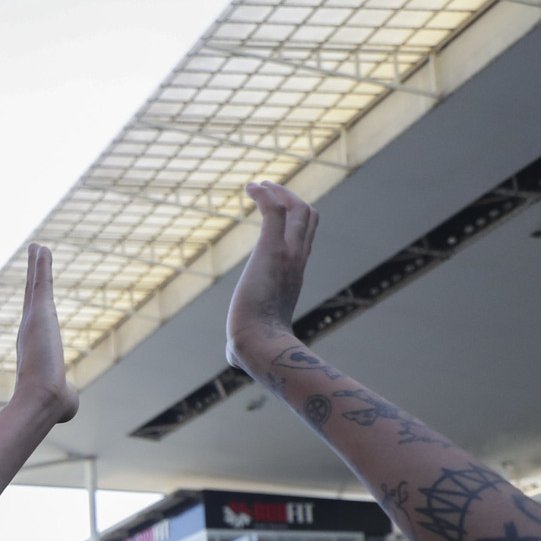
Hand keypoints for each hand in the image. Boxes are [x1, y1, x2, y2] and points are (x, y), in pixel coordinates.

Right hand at [13, 243, 77, 423]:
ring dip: (37, 264)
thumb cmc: (53, 404)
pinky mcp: (40, 312)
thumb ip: (66, 395)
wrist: (43, 400)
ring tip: (38, 247)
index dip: (35, 303)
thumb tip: (69, 406)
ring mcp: (33, 319)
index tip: (34, 291)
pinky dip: (40, 264)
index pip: (35, 319)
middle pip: (32, 296)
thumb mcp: (63, 399)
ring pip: (36, 286)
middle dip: (33, 277)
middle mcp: (29, 330)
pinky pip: (41, 282)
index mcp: (34, 347)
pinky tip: (41, 248)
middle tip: (33, 258)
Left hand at [224, 181, 318, 373]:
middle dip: (289, 198)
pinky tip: (250, 187)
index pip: (304, 238)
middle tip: (268, 189)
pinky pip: (274, 210)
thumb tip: (233, 357)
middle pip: (307, 215)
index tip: (276, 209)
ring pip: (295, 207)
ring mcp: (288, 253)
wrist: (260, 345)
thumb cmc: (255, 348)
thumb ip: (242, 341)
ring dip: (277, 191)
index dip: (294, 220)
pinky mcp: (271, 250)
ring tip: (257, 184)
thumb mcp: (251, 337)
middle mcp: (297, 260)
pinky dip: (264, 194)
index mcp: (294, 276)